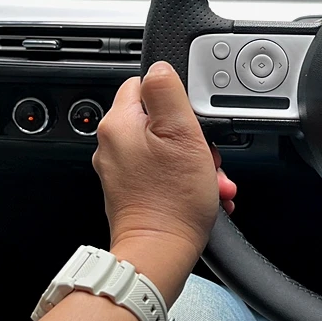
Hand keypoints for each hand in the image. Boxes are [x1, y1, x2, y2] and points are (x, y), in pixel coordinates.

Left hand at [92, 62, 235, 301]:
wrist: (160, 253)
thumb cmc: (172, 200)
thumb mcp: (181, 131)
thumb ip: (167, 90)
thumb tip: (159, 66)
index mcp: (118, 122)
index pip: (145, 83)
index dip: (176, 97)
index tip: (192, 119)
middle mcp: (112, 144)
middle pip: (159, 119)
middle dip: (190, 136)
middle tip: (205, 155)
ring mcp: (121, 170)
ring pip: (165, 147)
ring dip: (193, 160)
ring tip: (209, 180)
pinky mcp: (131, 191)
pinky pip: (162, 172)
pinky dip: (184, 179)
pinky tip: (202, 193)